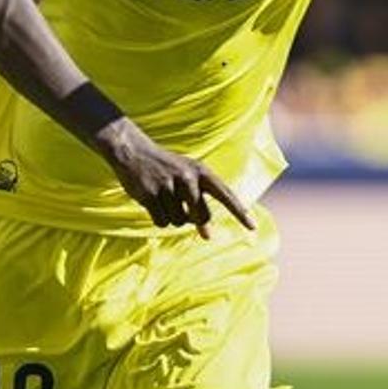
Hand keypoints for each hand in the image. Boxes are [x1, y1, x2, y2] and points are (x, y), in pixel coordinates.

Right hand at [101, 122, 255, 238]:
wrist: (134, 152)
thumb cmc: (167, 168)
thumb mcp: (188, 178)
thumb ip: (201, 204)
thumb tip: (208, 236)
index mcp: (201, 171)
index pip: (226, 194)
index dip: (239, 212)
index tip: (253, 228)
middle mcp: (188, 178)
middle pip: (201, 217)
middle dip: (193, 219)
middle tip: (179, 202)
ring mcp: (169, 186)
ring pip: (179, 222)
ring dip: (171, 216)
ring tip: (163, 196)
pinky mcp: (151, 195)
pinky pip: (161, 222)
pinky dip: (158, 217)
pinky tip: (151, 201)